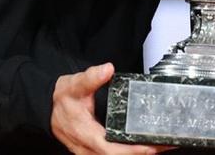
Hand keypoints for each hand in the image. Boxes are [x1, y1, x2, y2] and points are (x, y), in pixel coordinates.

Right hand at [51, 63, 169, 154]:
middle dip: (143, 153)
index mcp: (86, 134)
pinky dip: (131, 152)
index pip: (111, 149)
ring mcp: (91, 152)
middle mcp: (89, 148)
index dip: (132, 150)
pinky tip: (145, 145)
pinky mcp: (95, 151)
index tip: (150, 146)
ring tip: (162, 145)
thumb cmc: (63, 98)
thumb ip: (92, 77)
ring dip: (139, 153)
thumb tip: (107, 69)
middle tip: (165, 145)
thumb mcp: (74, 84)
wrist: (49, 108)